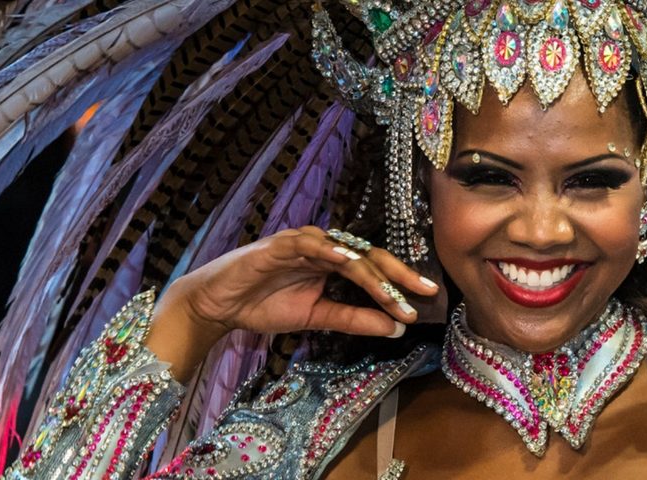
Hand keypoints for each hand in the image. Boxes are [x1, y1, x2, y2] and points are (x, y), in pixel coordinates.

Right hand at [147, 226, 439, 380]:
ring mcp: (303, 243)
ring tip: (392, 294)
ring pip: (345, 253)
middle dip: (398, 275)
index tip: (427, 300)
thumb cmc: (265, 306)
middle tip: (425, 291)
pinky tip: (346, 260)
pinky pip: (308, 245)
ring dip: (370, 274)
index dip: (401, 282)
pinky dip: (328, 251)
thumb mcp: (318, 318)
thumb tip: (395, 328)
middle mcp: (324, 248)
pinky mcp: (279, 245)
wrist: (219, 306)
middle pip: (369, 256)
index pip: (375, 269)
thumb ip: (354, 319)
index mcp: (334, 262)